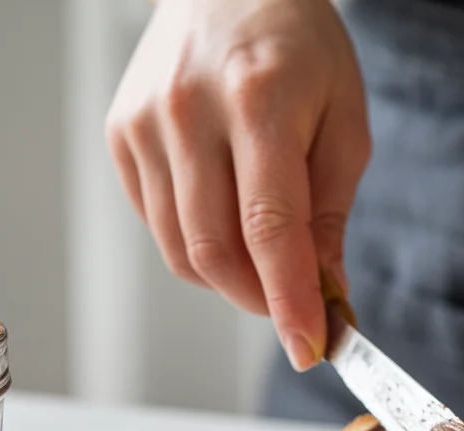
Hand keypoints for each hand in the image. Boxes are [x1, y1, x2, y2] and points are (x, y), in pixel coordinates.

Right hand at [105, 0, 369, 369]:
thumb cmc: (300, 49)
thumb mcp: (343, 123)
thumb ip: (330, 214)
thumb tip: (326, 294)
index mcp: (259, 103)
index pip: (269, 230)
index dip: (289, 301)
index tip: (311, 348)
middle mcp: (189, 113)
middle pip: (216, 252)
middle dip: (261, 301)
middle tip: (296, 310)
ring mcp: (144, 125)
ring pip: (181, 251)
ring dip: (231, 281)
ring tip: (267, 262)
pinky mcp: (120, 137)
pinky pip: (158, 226)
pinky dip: (198, 248)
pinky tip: (227, 222)